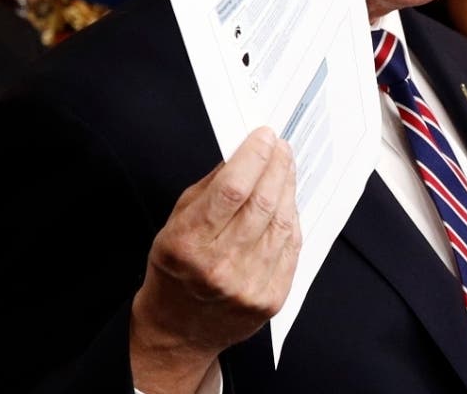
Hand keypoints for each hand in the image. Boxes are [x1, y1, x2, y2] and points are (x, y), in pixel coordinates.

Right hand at [129, 126, 300, 392]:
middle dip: (275, 166)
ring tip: (286, 167)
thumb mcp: (175, 223)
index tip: (264, 136)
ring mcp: (248, 286)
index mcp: (187, 243)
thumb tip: (242, 153)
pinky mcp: (270, 300)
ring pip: (280, 223)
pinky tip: (287, 201)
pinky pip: (290, 248)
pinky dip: (291, 219)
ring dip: (287, 187)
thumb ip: (209, 188)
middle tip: (280, 146)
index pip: (231, 190)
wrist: (179, 331)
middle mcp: (218, 266)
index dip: (253, 157)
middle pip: (260, 203)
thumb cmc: (175, 270)